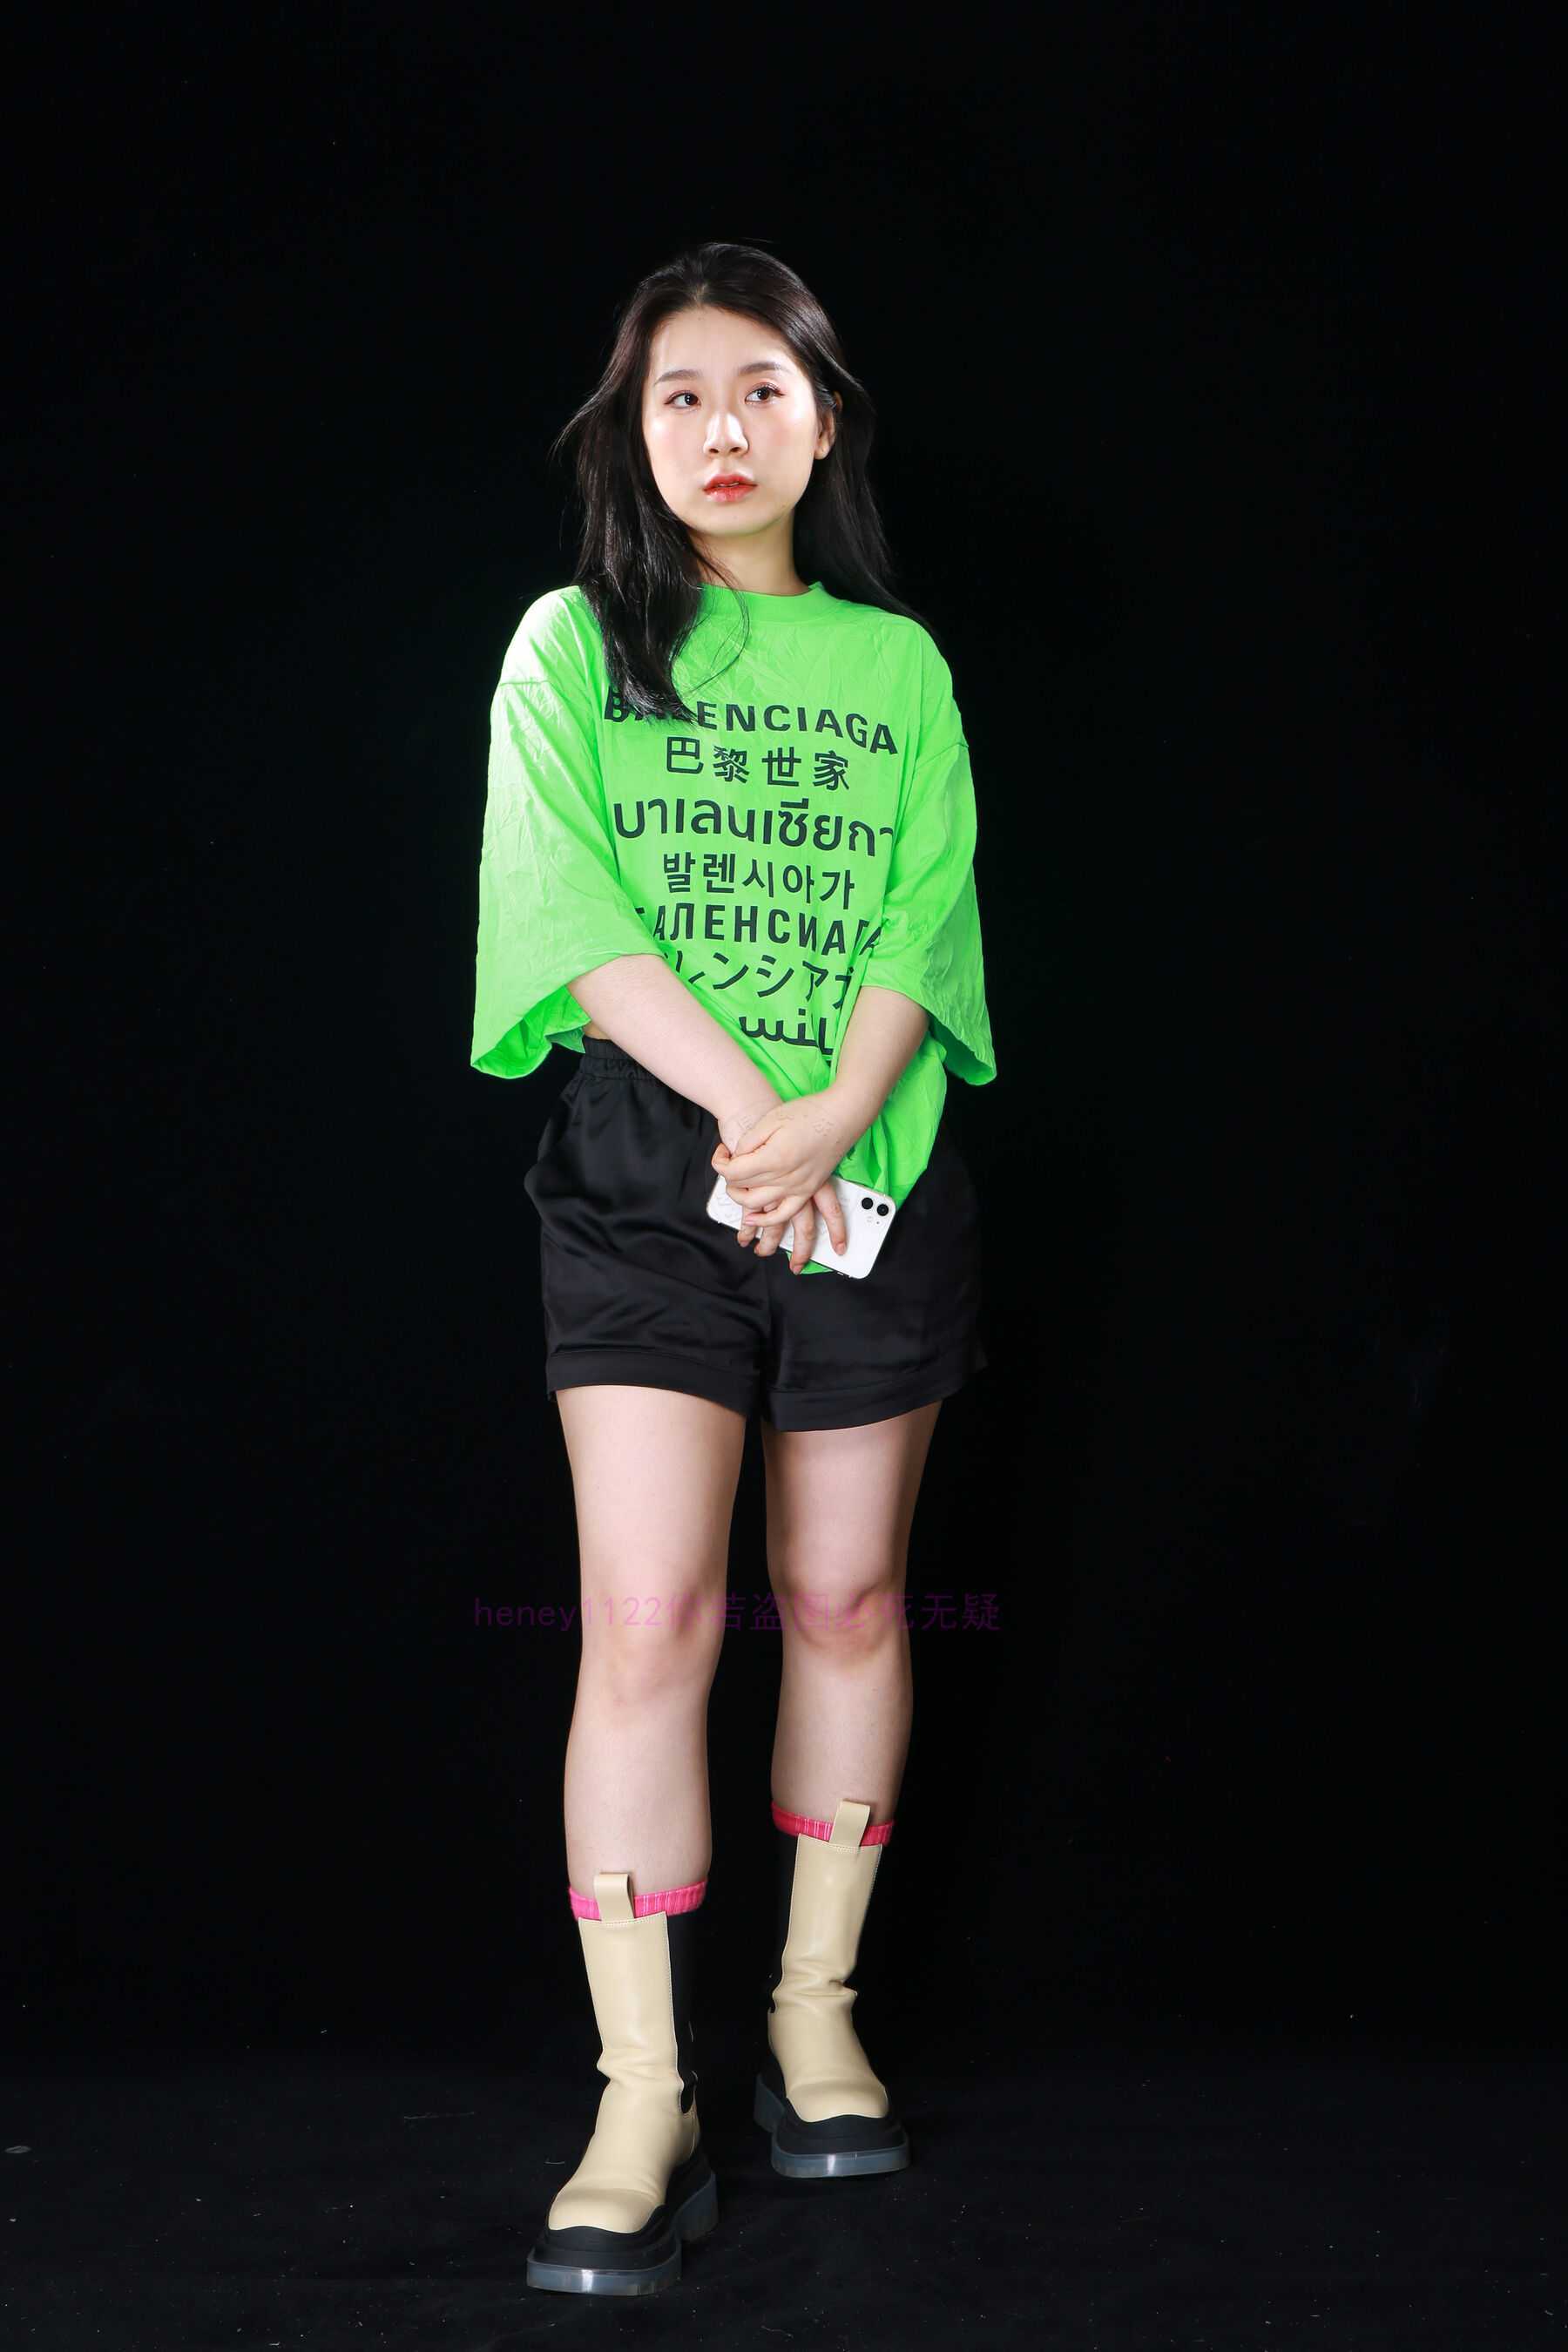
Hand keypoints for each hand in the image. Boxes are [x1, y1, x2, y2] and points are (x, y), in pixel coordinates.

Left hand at [710, 1089, 860, 1273]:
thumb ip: (749, 1141)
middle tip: (728, 1169)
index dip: (721, 1162)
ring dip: (744, 1206)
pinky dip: (769, 1221)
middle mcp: (785, 1178)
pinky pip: (786, 1214)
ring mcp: (798, 1187)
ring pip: (762, 1208)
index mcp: (773, 1159)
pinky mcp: (808, 1190)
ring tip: (736, 1197)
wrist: (841, 1116)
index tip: (722, 1153)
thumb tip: (736, 1156)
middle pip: (744, 1190)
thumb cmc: (809, 1113)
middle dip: (730, 1181)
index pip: (734, 1172)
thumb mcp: (771, 1120)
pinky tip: (758, 1220)